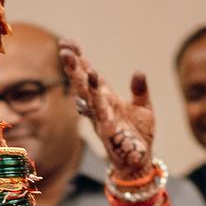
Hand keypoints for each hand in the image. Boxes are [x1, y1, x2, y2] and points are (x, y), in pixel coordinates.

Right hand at [60, 39, 155, 181]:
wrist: (139, 162)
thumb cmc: (139, 136)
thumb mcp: (143, 108)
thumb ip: (139, 91)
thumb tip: (138, 72)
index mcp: (106, 98)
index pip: (89, 75)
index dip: (79, 59)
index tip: (67, 43)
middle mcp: (99, 106)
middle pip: (82, 81)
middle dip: (72, 65)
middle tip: (62, 47)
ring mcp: (101, 117)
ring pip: (86, 92)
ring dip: (78, 74)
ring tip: (70, 56)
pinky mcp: (107, 128)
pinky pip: (100, 108)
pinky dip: (96, 93)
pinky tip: (93, 77)